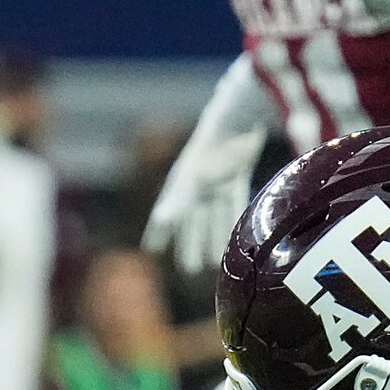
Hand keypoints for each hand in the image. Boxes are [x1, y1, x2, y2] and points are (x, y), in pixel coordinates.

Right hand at [143, 125, 266, 275]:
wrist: (238, 121)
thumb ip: (179, 201)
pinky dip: (232, 225)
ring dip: (211, 240)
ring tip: (211, 263)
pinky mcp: (235, 180)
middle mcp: (196, 186)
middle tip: (187, 268)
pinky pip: (232, 208)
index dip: (158, 232)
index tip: (150, 250)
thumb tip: (161, 222)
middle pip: (191, 221)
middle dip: (188, 244)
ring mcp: (216, 183)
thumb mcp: (193, 178)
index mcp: (181, 184)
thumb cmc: (212, 149)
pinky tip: (236, 241)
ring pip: (212, 219)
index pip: (166, 213)